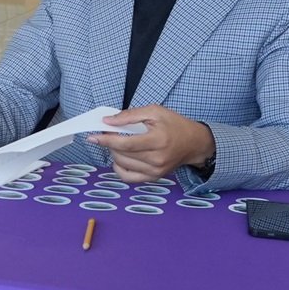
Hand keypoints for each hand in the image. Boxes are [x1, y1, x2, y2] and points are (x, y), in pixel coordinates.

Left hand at [92, 105, 214, 182]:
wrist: (194, 143)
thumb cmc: (174, 125)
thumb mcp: (154, 111)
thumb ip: (130, 115)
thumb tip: (107, 121)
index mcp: (158, 140)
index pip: (126, 143)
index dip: (107, 140)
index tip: (94, 136)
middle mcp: (157, 159)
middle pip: (122, 154)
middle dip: (110, 144)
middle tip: (109, 134)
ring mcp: (156, 171)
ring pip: (123, 165)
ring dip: (114, 153)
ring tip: (118, 143)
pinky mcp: (154, 177)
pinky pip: (128, 178)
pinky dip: (119, 168)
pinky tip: (121, 158)